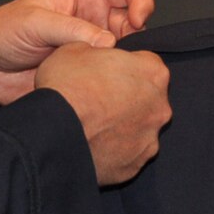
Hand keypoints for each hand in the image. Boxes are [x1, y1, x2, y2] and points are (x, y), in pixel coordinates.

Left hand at [0, 0, 155, 104]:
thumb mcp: (34, 21)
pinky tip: (103, 85)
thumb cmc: (1, 33)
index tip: (137, 20)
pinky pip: (112, 74)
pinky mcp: (87, 72)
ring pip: (128, 49)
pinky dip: (114, 79)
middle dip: (137, 34)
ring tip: (110, 69)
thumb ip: (71, 29)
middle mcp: (93, 18)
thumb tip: (109, 43)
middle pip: (135, 19)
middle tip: (124, 52)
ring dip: (125, 59)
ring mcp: (91, 46)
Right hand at [32, 43, 171, 185]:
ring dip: (122, 125)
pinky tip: (93, 144)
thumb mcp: (74, 49)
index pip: (146, 64)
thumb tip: (97, 52)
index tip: (108, 73)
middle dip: (128, 97)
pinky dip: (114, 149)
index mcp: (152, 73)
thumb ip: (96, 48)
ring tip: (93, 124)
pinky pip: (127, 153)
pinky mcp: (135, 165)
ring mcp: (149, 139)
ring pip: (139, 127)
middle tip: (99, 99)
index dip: (125, 67)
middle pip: (147, 98)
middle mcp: (159, 107)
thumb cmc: (66, 88)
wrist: (54, 133)